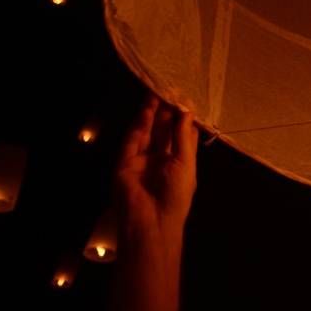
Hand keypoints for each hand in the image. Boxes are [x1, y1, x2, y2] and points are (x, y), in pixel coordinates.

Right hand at [114, 95, 197, 247]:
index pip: (181, 135)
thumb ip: (183, 136)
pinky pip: (133, 139)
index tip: (186, 99)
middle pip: (163, 131)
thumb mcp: (185, 163)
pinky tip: (147, 108)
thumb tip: (186, 111)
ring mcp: (141, 161)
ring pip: (147, 132)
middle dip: (167, 112)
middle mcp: (160, 160)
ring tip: (157, 92)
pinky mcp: (124, 163)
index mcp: (178, 163)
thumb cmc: (176, 195)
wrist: (151, 221)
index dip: (183, 118)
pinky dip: (140, 124)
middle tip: (171, 89)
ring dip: (153, 113)